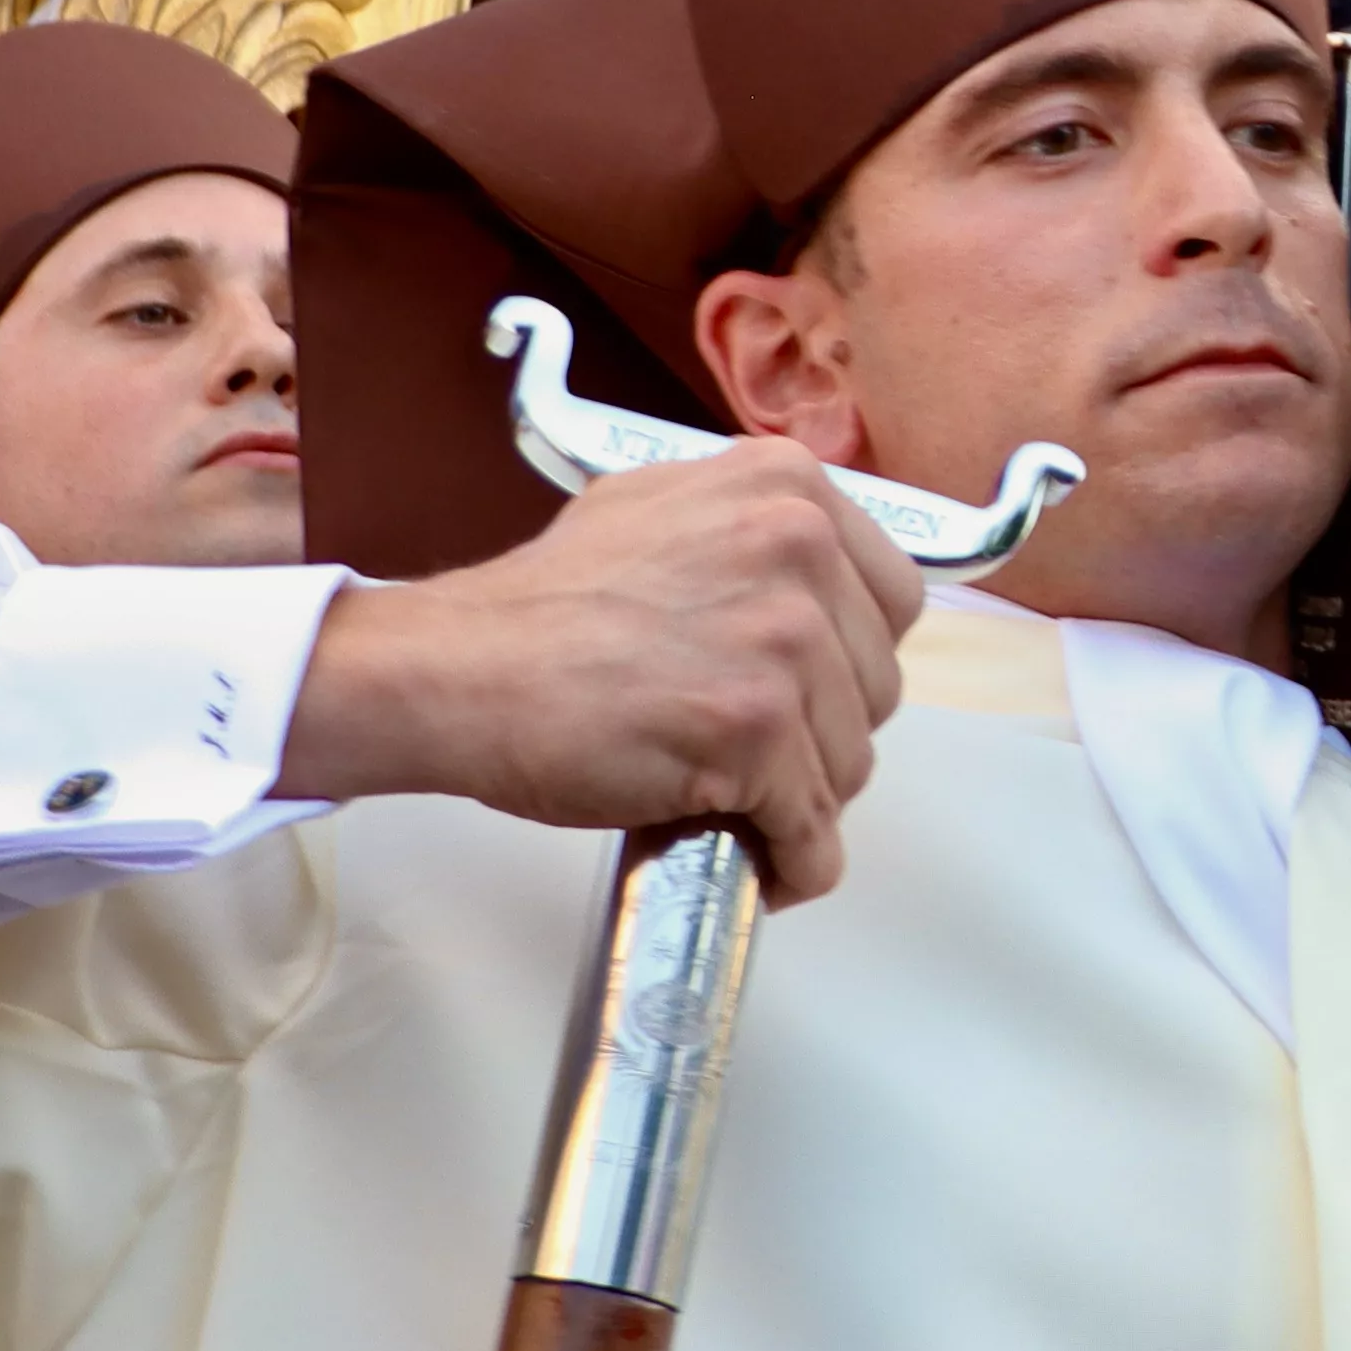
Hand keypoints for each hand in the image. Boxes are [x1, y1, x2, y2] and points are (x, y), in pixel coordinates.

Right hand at [286, 445, 926, 904]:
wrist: (459, 668)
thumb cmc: (540, 605)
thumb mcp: (662, 510)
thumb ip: (748, 535)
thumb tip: (813, 591)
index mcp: (786, 485)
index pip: (891, 598)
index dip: (849, 660)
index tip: (808, 693)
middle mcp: (798, 546)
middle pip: (876, 684)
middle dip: (824, 731)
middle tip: (757, 757)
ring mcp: (782, 639)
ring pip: (850, 761)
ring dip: (801, 800)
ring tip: (738, 805)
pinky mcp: (756, 729)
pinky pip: (813, 829)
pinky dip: (793, 864)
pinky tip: (759, 865)